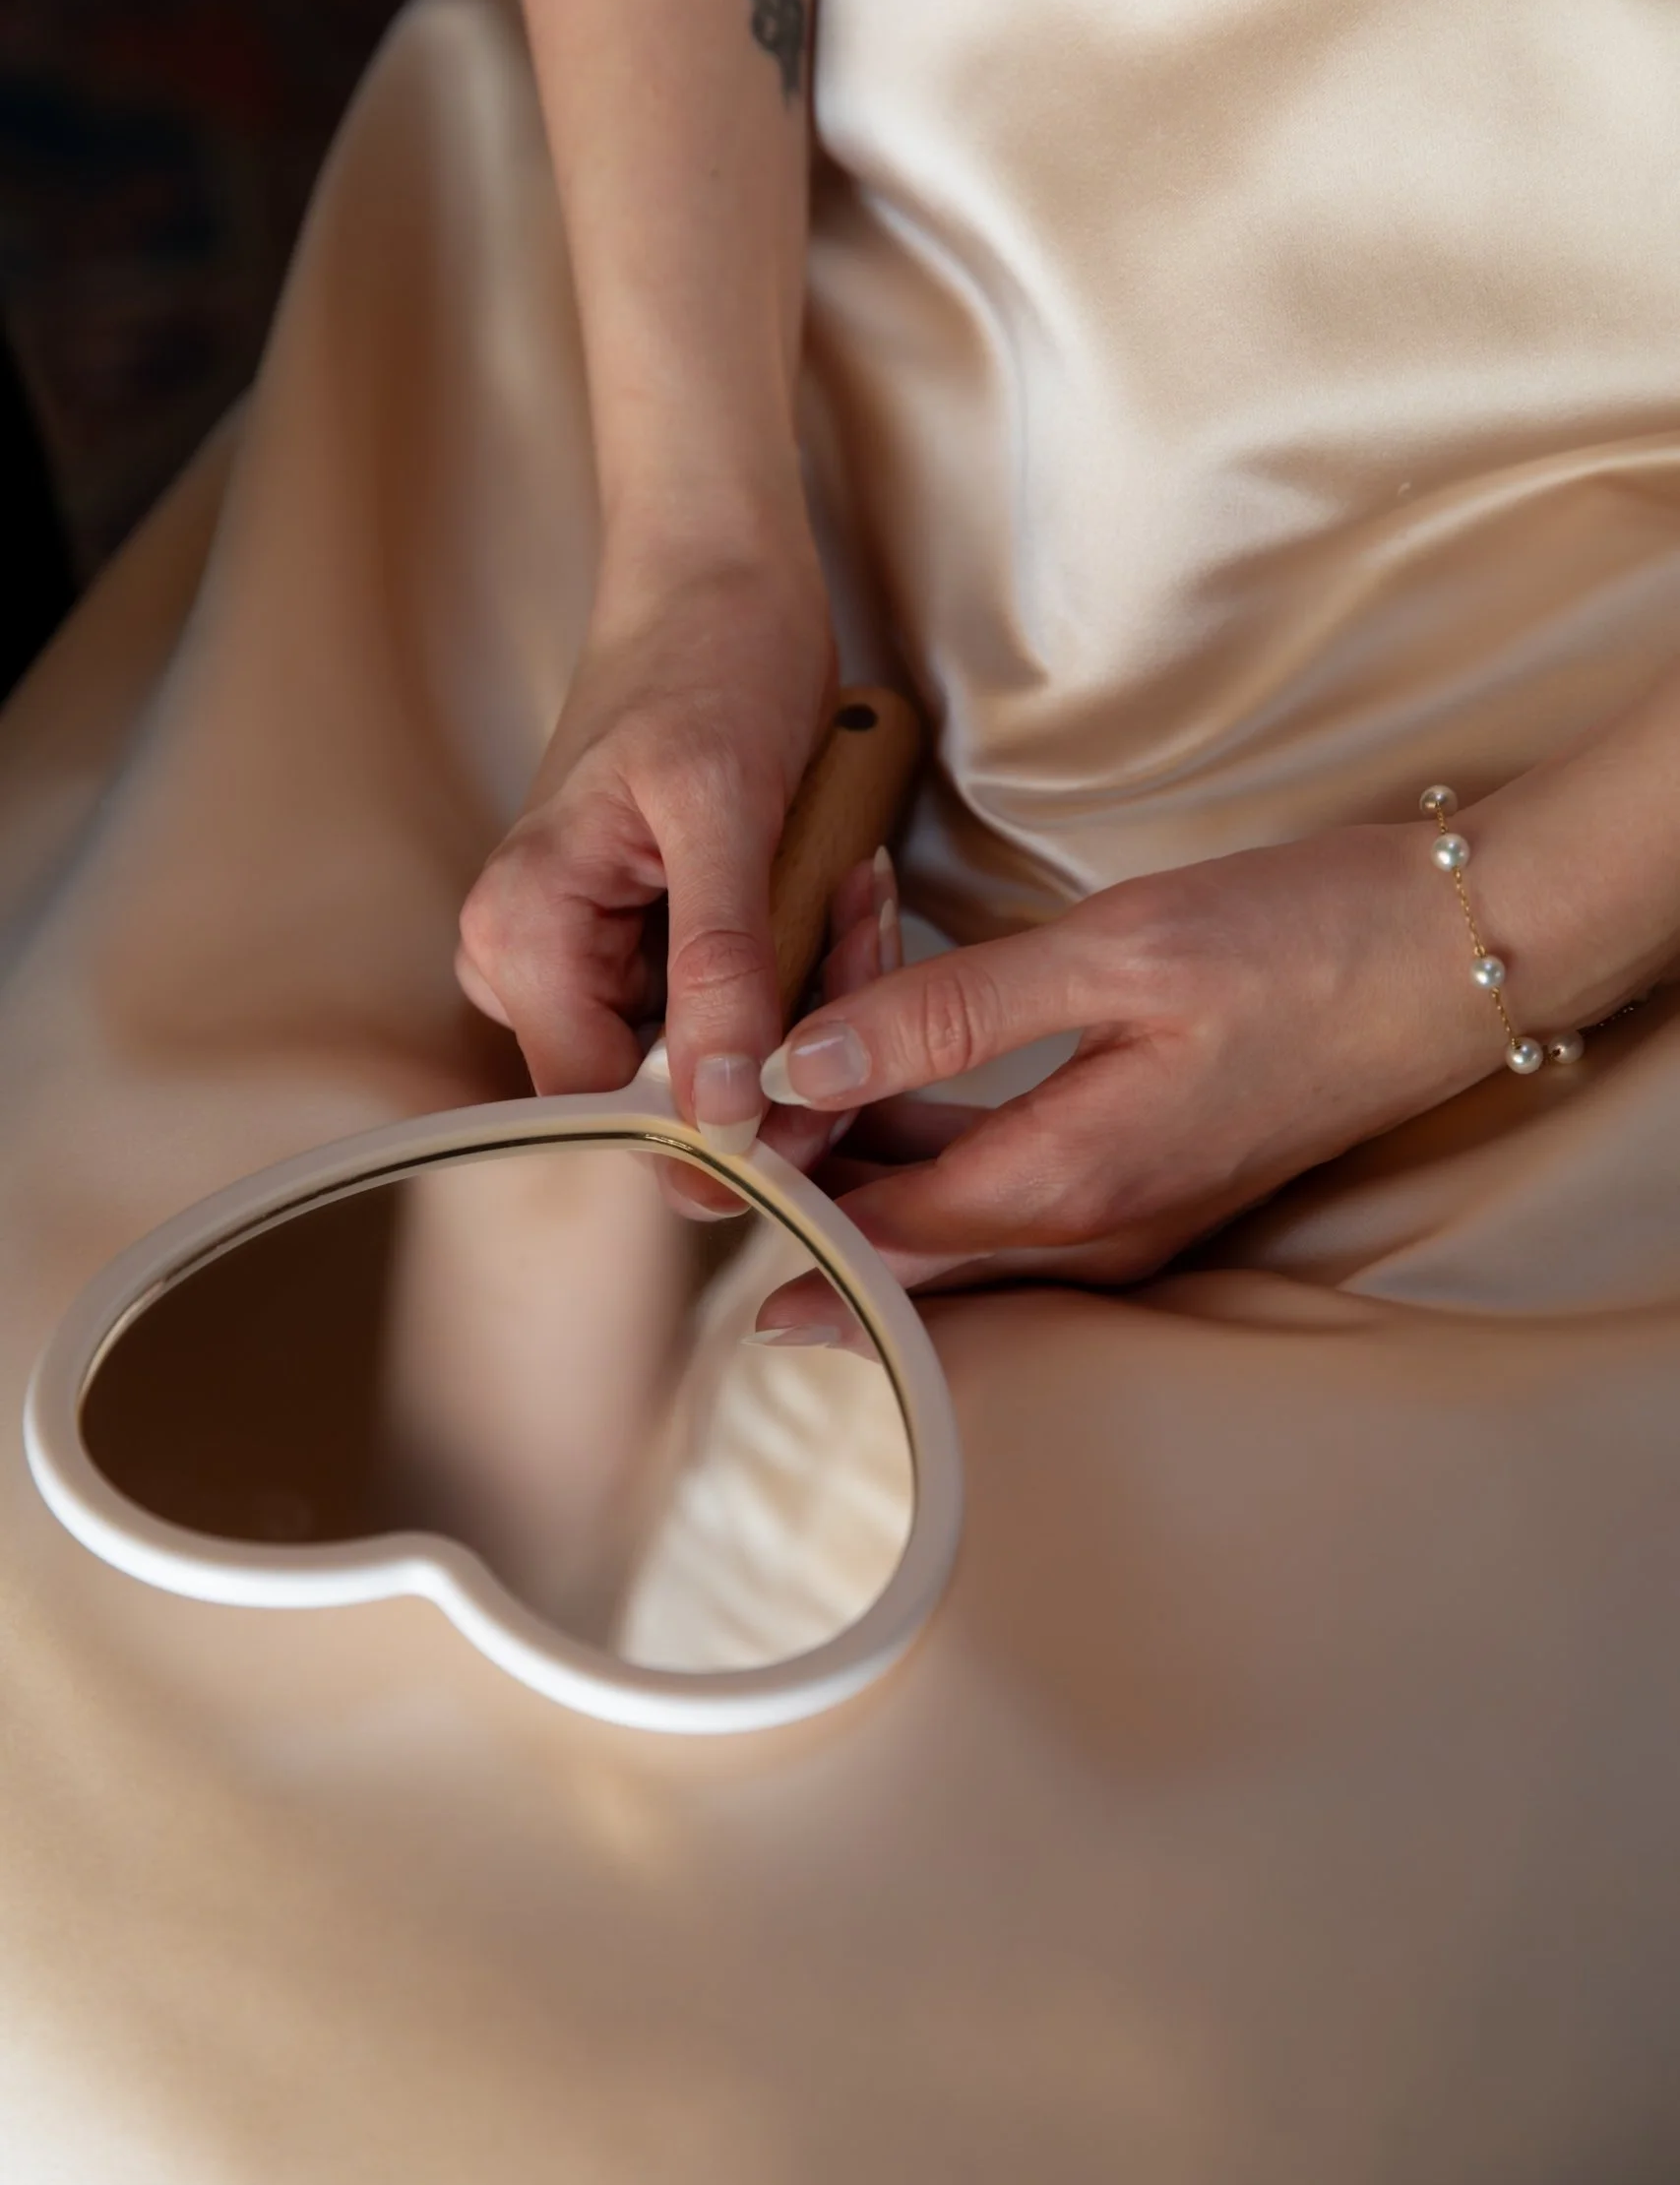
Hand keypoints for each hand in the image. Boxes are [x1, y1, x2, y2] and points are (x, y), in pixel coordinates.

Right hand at [457, 503, 834, 1140]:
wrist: (718, 576)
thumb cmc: (707, 657)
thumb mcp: (724, 808)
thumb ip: (717, 966)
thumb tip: (717, 1113)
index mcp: (521, 939)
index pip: (608, 1114)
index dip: (722, 1127)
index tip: (825, 1085)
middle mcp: (537, 963)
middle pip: (674, 1093)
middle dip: (791, 1040)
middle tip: (859, 932)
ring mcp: (594, 957)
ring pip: (723, 1056)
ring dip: (818, 995)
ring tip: (855, 889)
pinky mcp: (651, 943)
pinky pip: (743, 1005)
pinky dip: (813, 965)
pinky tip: (844, 889)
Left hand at [757, 820, 1524, 1293]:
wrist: (1456, 950)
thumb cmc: (1300, 944)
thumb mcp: (1111, 956)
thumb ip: (945, 1017)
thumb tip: (797, 1062)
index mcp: (1065, 1195)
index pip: (863, 1240)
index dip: (768, 1190)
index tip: (691, 1133)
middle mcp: (1087, 1238)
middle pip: (894, 1240)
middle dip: (806, 1160)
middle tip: (740, 1064)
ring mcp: (1121, 1215)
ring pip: (943, 1206)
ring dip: (866, 1133)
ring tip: (808, 1021)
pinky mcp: (1143, 1175)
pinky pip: (999, 1176)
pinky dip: (931, 1119)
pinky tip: (892, 1039)